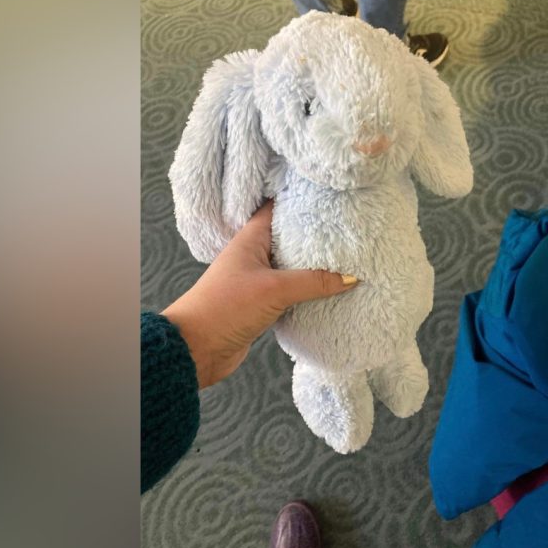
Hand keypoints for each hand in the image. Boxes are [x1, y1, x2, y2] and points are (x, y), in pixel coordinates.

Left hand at [161, 201, 357, 387]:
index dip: (300, 201)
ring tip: (347, 258)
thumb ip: (313, 281)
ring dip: (313, 267)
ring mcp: (257, 281)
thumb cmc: (225, 307)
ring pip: (292, 268)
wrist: (196, 350)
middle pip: (289, 239)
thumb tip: (351, 277)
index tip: (329, 197)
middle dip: (314, 235)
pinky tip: (329, 292)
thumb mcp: (274, 289)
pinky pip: (291, 293)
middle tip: (348, 229)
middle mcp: (254, 256)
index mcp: (251, 239)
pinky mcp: (261, 305)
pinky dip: (308, 292)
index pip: (277, 209)